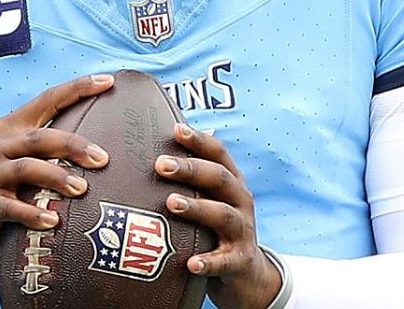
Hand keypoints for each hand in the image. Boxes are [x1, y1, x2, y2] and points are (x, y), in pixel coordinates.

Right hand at [0, 74, 113, 283]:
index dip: (77, 88)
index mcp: (11, 127)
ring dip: (57, 177)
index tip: (108, 81)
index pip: (48, 100)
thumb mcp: (18, 157)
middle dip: (74, 145)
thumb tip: (100, 145)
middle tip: (103, 159)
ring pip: (27, 168)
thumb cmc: (0, 186)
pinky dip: (33, 213)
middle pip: (41, 137)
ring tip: (82, 189)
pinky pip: (11, 208)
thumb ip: (48, 147)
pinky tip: (53, 220)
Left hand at [156, 124, 281, 308]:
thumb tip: (155, 151)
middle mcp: (240, 202)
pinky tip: (191, 263)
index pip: (219, 154)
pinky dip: (209, 262)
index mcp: (231, 183)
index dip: (199, 141)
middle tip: (161, 165)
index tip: (176, 130)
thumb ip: (191, 180)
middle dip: (192, 169)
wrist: (247, 273)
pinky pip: (225, 261)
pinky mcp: (240, 261)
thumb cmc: (217, 228)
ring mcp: (242, 231)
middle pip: (219, 179)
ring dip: (198, 207)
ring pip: (223, 215)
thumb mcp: (211, 200)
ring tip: (171, 203)